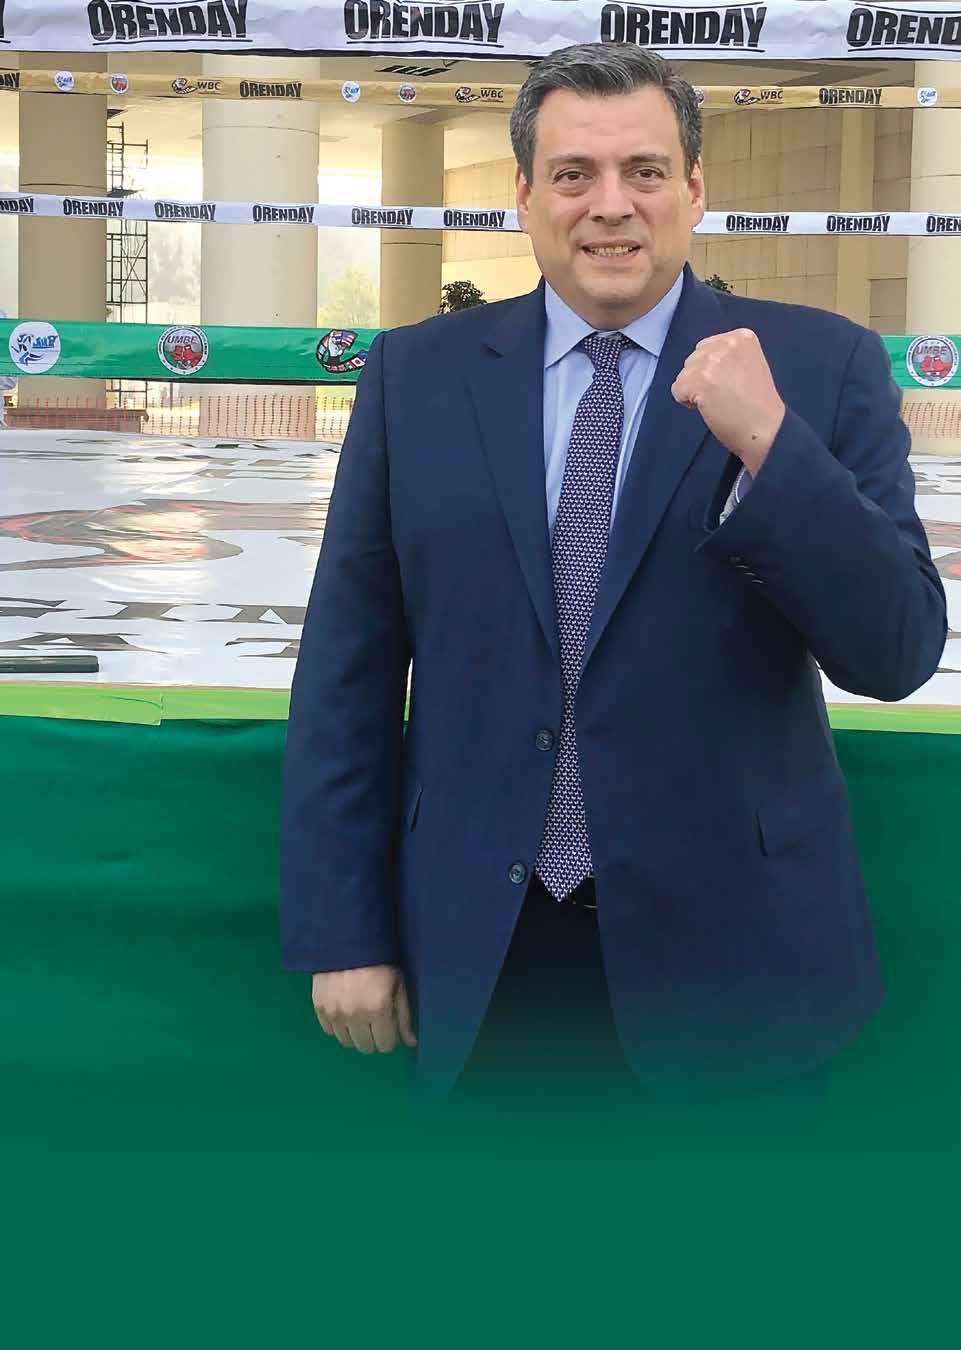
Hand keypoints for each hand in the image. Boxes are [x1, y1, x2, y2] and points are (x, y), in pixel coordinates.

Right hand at [311, 964, 416, 1053]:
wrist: (347, 940)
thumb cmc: (379, 961)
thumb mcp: (398, 985)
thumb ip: (404, 1016)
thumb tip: (411, 1042)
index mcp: (378, 1009)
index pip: (386, 1045)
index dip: (390, 1037)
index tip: (389, 1026)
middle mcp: (355, 1015)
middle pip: (366, 1047)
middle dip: (374, 1037)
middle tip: (375, 1021)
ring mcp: (335, 1012)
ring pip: (347, 1042)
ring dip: (355, 1033)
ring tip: (359, 1014)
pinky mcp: (319, 1007)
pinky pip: (329, 1031)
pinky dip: (338, 1026)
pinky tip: (344, 1010)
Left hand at [671, 328, 784, 475]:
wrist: (765, 428)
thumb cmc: (758, 403)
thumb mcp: (749, 364)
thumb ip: (727, 357)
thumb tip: (701, 361)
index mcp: (742, 337)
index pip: (706, 347)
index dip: (712, 369)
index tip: (730, 383)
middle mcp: (726, 343)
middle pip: (693, 358)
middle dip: (701, 377)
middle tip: (724, 395)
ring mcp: (712, 360)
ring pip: (684, 374)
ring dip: (694, 390)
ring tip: (718, 401)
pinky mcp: (699, 380)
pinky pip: (677, 390)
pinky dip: (687, 402)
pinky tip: (709, 407)